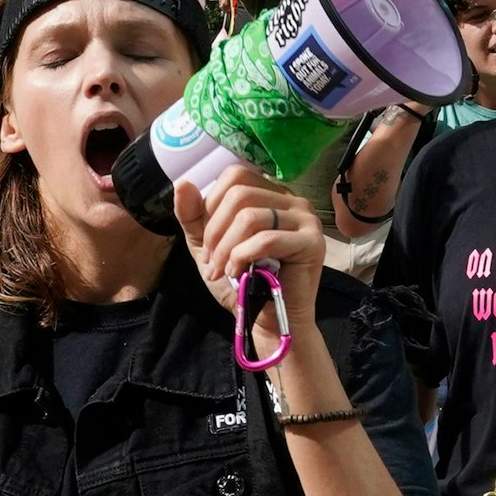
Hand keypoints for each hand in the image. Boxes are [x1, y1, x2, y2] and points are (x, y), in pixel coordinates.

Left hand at [175, 165, 324, 333]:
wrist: (266, 319)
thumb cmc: (241, 281)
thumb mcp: (208, 244)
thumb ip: (193, 214)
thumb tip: (182, 183)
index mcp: (270, 194)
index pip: (235, 175)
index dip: (212, 205)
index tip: (207, 241)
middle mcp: (292, 200)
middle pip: (240, 194)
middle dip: (215, 231)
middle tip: (211, 261)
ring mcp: (305, 219)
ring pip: (250, 216)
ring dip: (226, 248)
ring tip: (222, 270)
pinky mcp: (312, 242)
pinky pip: (266, 239)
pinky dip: (243, 256)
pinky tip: (238, 272)